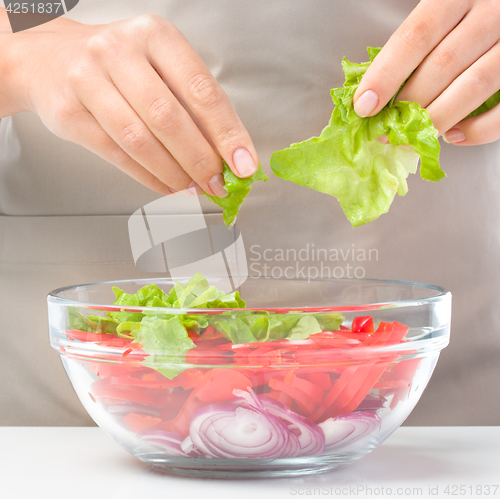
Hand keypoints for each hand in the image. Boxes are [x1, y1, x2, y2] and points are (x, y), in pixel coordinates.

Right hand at [0, 12, 258, 194]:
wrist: (50, 58)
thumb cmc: (119, 66)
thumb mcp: (160, 69)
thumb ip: (192, 107)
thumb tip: (227, 156)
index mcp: (155, 35)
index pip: (202, 91)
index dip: (227, 134)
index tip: (244, 164)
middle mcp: (119, 51)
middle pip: (170, 118)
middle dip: (200, 160)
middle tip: (217, 184)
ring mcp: (87, 79)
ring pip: (140, 140)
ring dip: (174, 173)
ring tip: (192, 187)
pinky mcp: (68, 112)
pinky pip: (116, 155)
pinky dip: (148, 177)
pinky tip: (166, 185)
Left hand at [353, 0, 499, 145]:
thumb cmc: (467, 18)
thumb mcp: (442, 13)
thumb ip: (415, 44)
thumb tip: (373, 94)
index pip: (417, 34)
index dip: (386, 73)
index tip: (364, 106)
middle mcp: (492, 11)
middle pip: (442, 65)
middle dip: (408, 104)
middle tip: (385, 130)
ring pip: (473, 87)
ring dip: (435, 119)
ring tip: (411, 136)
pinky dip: (476, 130)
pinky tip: (451, 135)